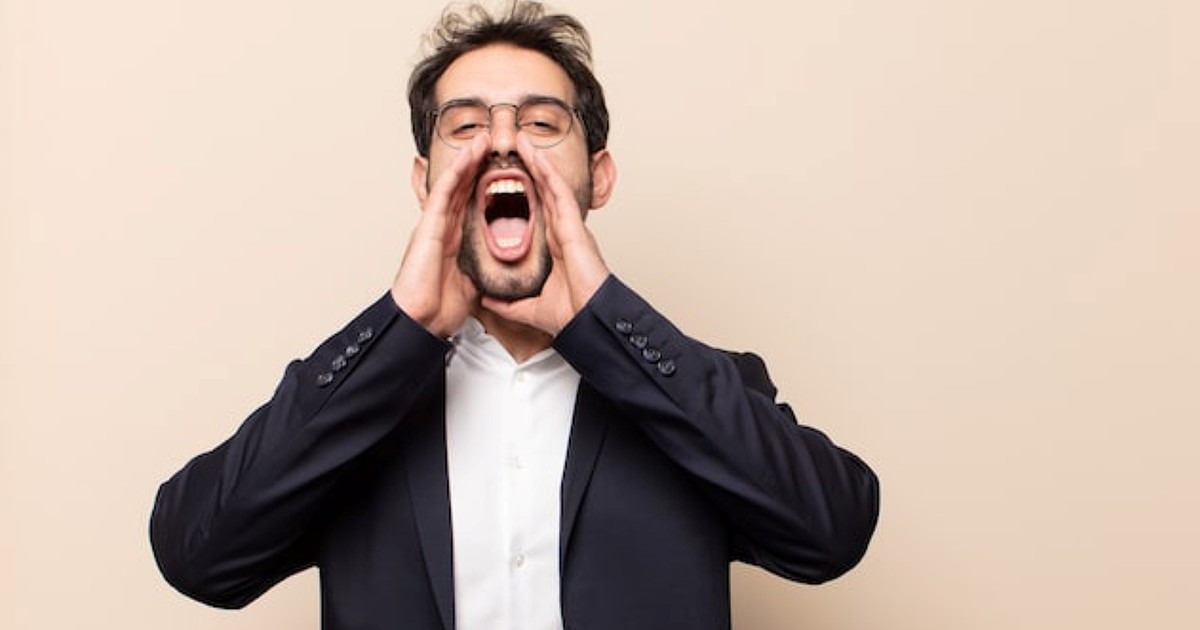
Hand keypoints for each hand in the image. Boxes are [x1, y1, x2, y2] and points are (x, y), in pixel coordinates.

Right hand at [390, 134, 488, 336]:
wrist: (421, 322)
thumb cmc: (439, 308)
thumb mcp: (472, 284)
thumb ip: (481, 269)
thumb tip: (499, 267)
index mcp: (454, 240)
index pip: (472, 204)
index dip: (484, 184)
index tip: (502, 169)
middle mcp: (443, 228)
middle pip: (462, 188)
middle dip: (476, 165)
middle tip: (493, 143)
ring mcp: (434, 225)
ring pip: (453, 184)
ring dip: (468, 160)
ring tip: (482, 140)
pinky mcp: (428, 226)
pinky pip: (443, 193)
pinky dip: (456, 172)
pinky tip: (468, 156)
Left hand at [481, 135, 609, 333]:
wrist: (587, 322)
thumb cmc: (570, 315)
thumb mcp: (528, 308)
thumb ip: (508, 302)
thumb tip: (487, 300)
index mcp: (554, 247)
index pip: (536, 211)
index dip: (523, 192)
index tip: (505, 179)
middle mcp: (563, 232)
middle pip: (544, 192)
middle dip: (529, 168)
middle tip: (513, 148)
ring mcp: (570, 226)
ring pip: (551, 185)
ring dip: (536, 162)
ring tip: (520, 141)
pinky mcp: (574, 226)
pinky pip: (559, 192)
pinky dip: (546, 172)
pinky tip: (534, 155)